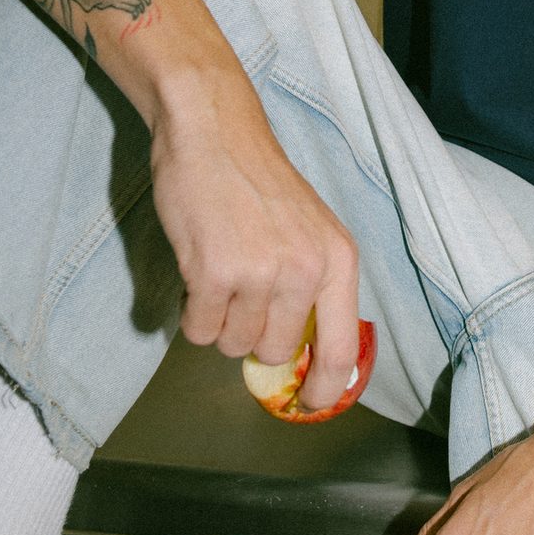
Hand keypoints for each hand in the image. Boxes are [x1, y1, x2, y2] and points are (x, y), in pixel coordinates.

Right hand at [149, 77, 360, 410]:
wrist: (214, 131)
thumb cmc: (258, 181)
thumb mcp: (309, 230)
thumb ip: (312, 286)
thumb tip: (300, 355)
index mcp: (338, 260)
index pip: (342, 348)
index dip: (325, 387)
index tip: (310, 404)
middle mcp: (306, 271)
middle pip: (277, 351)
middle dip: (252, 334)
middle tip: (241, 292)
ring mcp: (261, 273)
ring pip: (233, 343)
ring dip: (219, 320)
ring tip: (220, 270)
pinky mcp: (214, 273)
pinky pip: (197, 330)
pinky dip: (191, 311)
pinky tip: (197, 269)